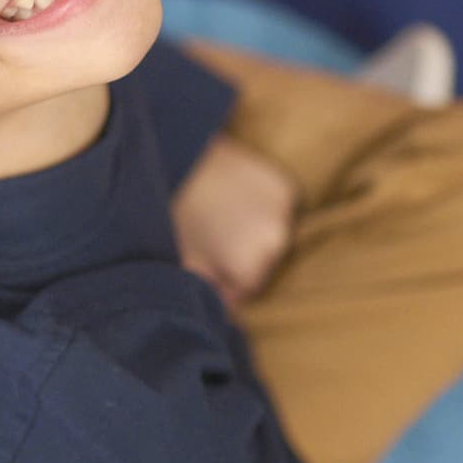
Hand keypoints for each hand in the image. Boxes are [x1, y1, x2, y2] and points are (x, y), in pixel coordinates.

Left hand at [170, 134, 297, 306]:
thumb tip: (216, 310)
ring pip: (270, 239)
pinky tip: (236, 200)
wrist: (180, 152)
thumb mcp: (183, 258)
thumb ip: (205, 291)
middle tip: (211, 243)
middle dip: (239, 262)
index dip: (223, 286)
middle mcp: (277, 241)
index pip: (246, 292)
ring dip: (252, 237)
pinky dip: (261, 211)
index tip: (207, 273)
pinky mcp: (285, 186)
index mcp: (252, 266)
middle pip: (262, 267)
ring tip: (221, 219)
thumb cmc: (177, 210)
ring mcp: (285, 211)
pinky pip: (277, 212)